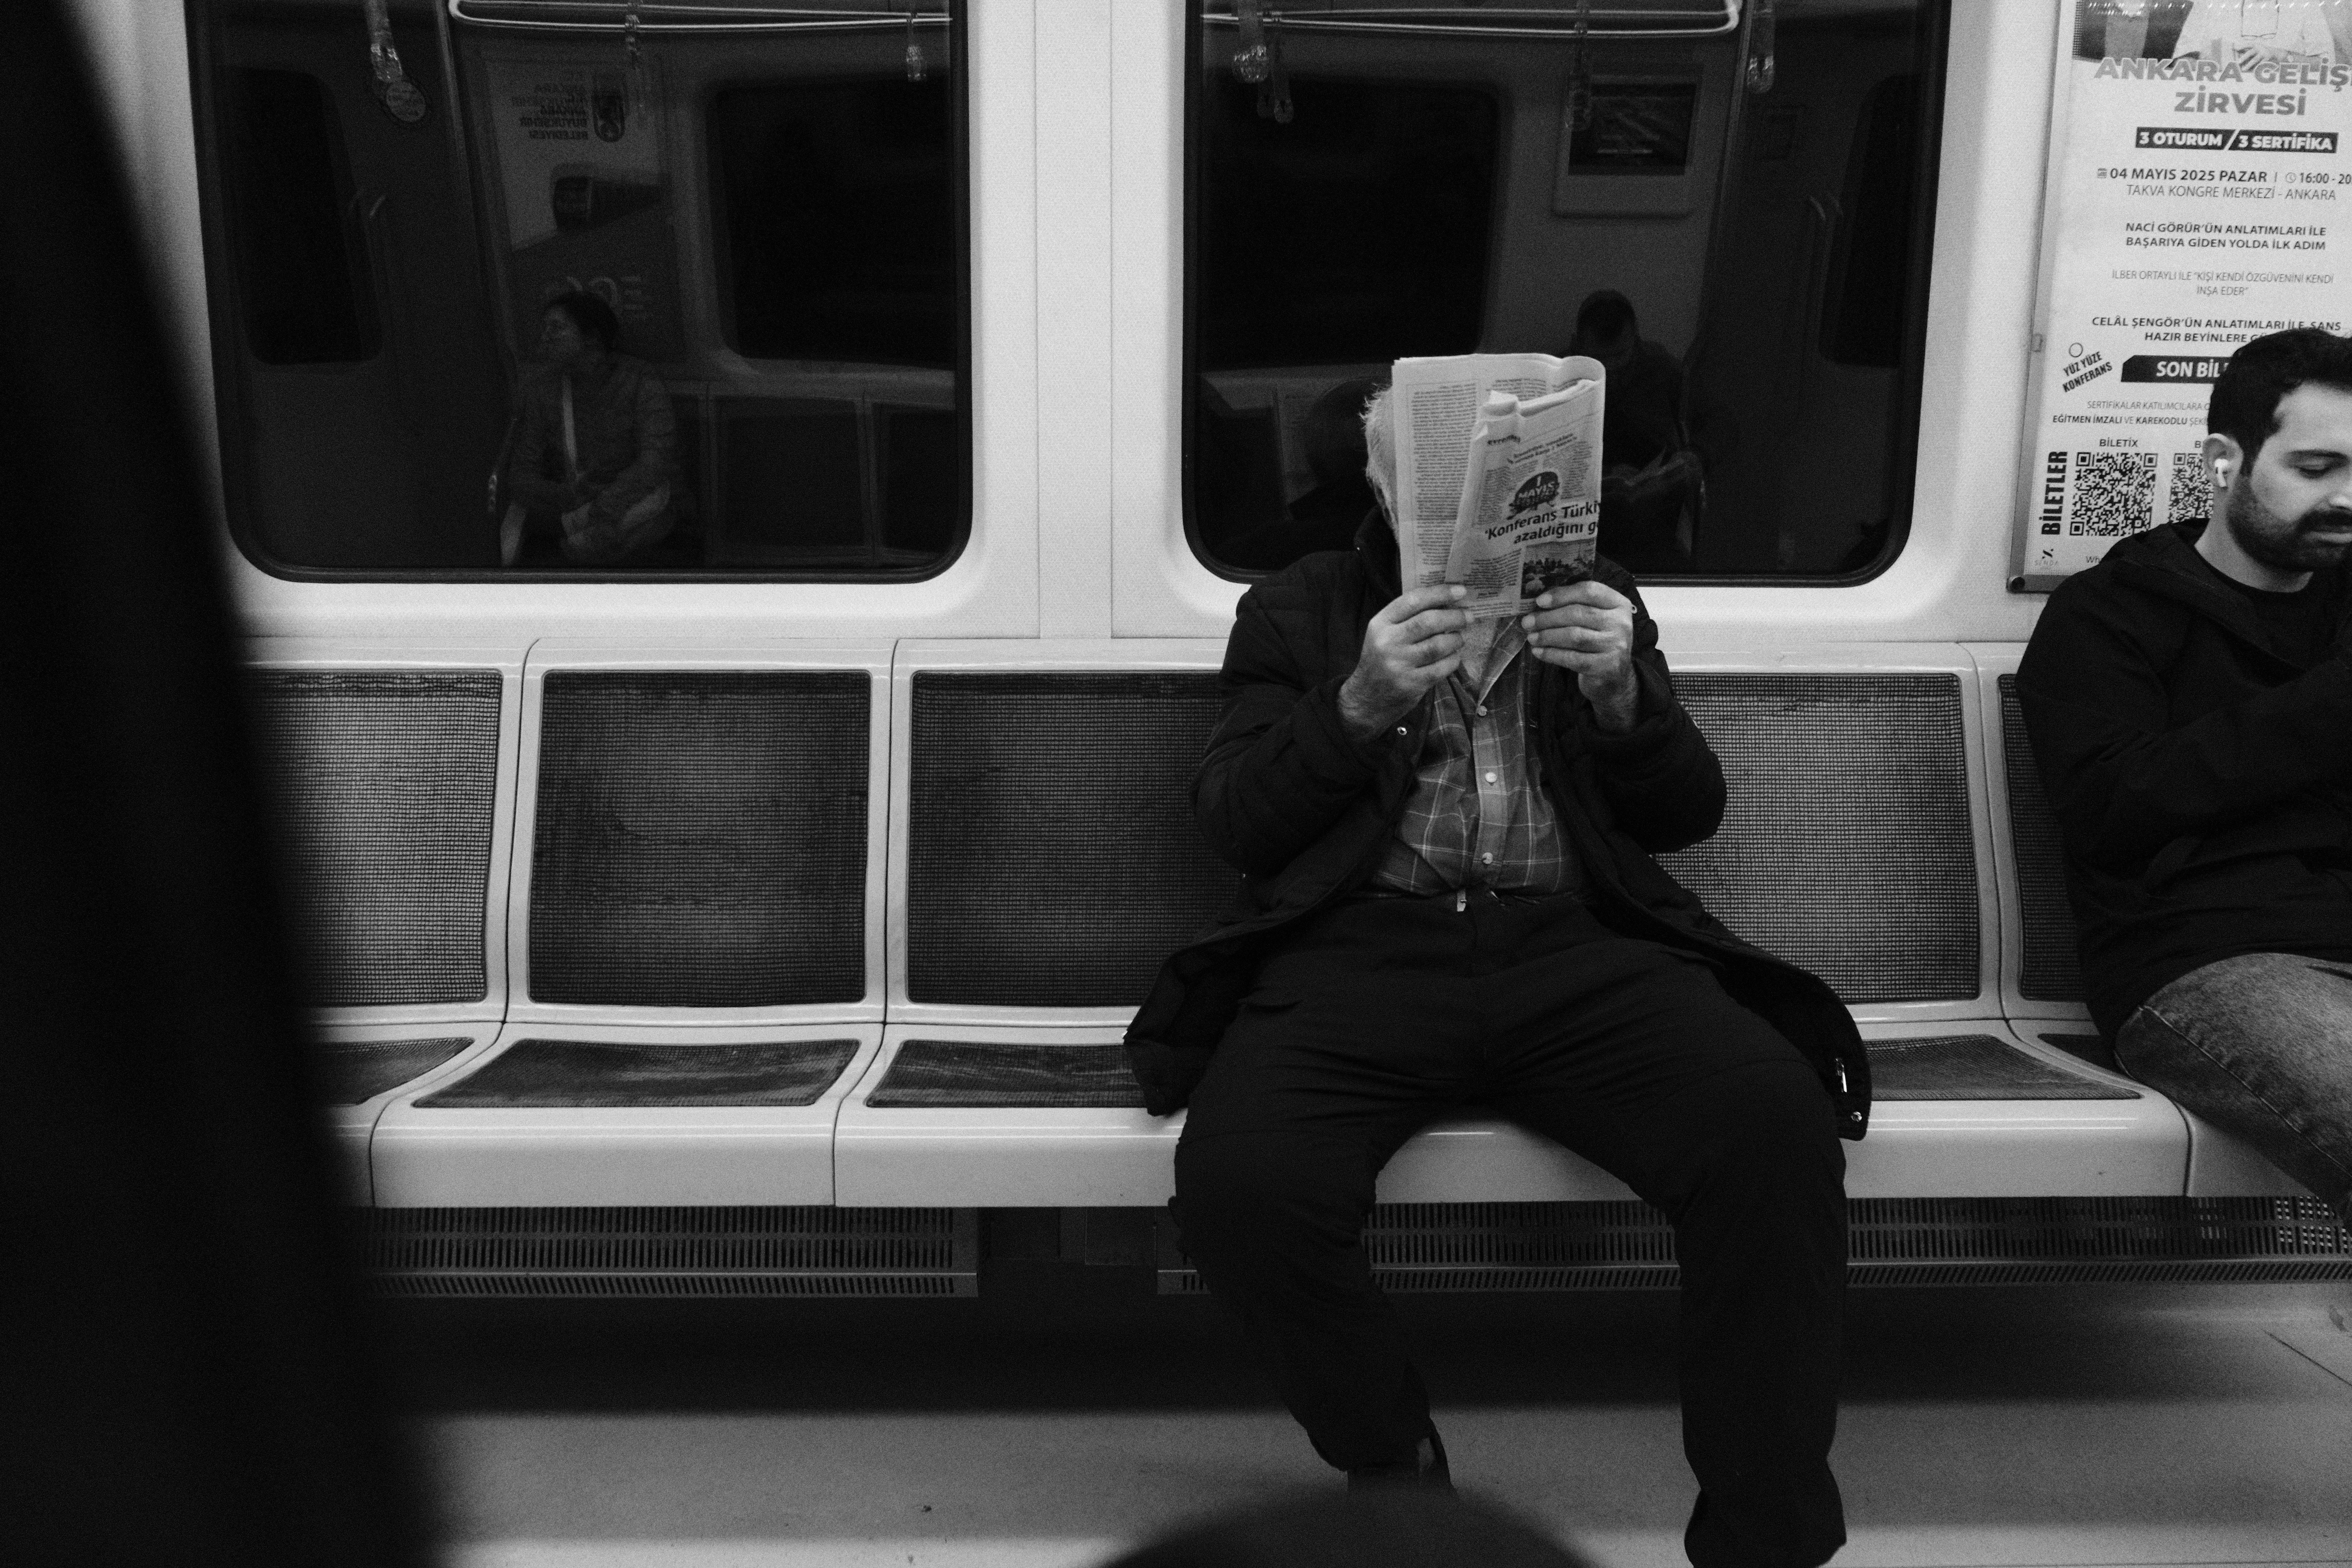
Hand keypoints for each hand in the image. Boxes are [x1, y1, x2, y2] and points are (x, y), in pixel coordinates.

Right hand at [1337, 584, 1468, 738]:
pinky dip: (1453, 659)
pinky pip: (1442, 667)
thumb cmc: (1381, 659)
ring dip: (1456, 639)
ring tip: (1459, 637)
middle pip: (1429, 622)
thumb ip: (1407, 617)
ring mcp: (1400, 665)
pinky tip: (1454, 656)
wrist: (1367, 697)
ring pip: (1438, 645)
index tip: (1460, 590)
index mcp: (1380, 624)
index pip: (1413, 600)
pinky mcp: (1412, 684)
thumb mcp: (1384, 633)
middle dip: (1455, 616)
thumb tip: (1446, 601)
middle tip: (1468, 616)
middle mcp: (1388, 642)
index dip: (1440, 593)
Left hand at [1522, 580, 1637, 731]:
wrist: (1614, 675)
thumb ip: (1575, 606)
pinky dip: (1552, 654)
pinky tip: (1538, 652)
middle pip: (1579, 613)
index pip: (1590, 591)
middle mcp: (1621, 623)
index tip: (1539, 601)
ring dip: (1547, 636)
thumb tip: (1540, 602)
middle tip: (1527, 622)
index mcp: (1618, 603)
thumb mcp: (1595, 619)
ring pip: (1575, 636)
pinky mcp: (1606, 667)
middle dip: (1548, 618)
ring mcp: (1615, 645)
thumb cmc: (1597, 640)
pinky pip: (1573, 658)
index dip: (1562, 594)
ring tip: (1531, 637)